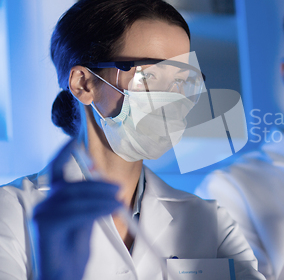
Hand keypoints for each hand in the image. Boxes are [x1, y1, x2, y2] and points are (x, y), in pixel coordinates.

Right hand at [32, 140, 120, 279]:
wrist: (65, 278)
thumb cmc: (74, 252)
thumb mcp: (86, 221)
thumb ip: (91, 202)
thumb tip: (104, 182)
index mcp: (52, 200)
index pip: (56, 170)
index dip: (64, 153)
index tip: (76, 139)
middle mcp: (43, 205)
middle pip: (71, 185)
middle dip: (98, 184)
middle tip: (119, 189)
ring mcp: (42, 216)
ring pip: (75, 198)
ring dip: (101, 198)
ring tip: (118, 202)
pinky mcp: (45, 227)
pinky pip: (75, 212)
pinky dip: (96, 209)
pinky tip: (111, 209)